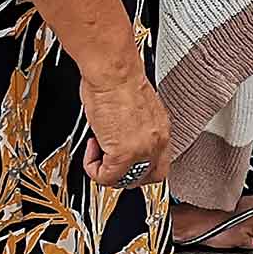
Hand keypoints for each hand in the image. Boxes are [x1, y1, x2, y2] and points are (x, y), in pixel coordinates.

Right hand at [79, 66, 170, 190]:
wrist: (113, 72)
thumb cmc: (118, 80)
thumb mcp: (134, 110)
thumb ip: (133, 131)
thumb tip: (120, 139)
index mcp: (161, 129)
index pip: (159, 163)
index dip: (138, 167)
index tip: (122, 159)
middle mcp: (157, 141)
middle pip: (148, 177)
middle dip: (125, 174)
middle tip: (109, 162)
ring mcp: (143, 150)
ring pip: (126, 181)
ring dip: (108, 171)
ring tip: (97, 150)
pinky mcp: (123, 155)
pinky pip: (106, 177)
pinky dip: (94, 168)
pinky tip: (91, 148)